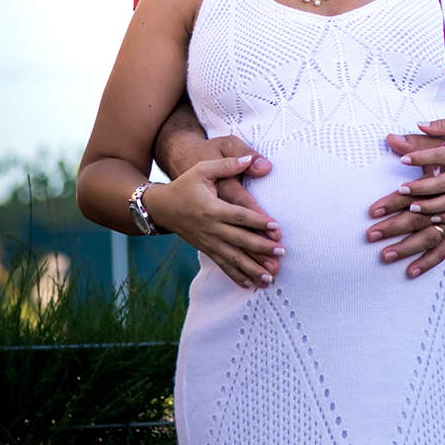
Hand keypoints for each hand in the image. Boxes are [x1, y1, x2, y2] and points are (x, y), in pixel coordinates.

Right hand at [153, 151, 282, 290]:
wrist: (163, 207)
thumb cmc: (185, 185)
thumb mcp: (202, 169)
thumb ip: (226, 165)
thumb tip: (249, 159)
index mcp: (212, 208)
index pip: (239, 216)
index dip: (258, 221)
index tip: (275, 227)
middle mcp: (211, 228)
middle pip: (240, 240)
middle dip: (261, 248)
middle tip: (281, 252)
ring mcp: (209, 242)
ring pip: (234, 259)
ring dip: (252, 269)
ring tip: (270, 276)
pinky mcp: (207, 250)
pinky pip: (223, 266)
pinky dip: (237, 276)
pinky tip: (250, 284)